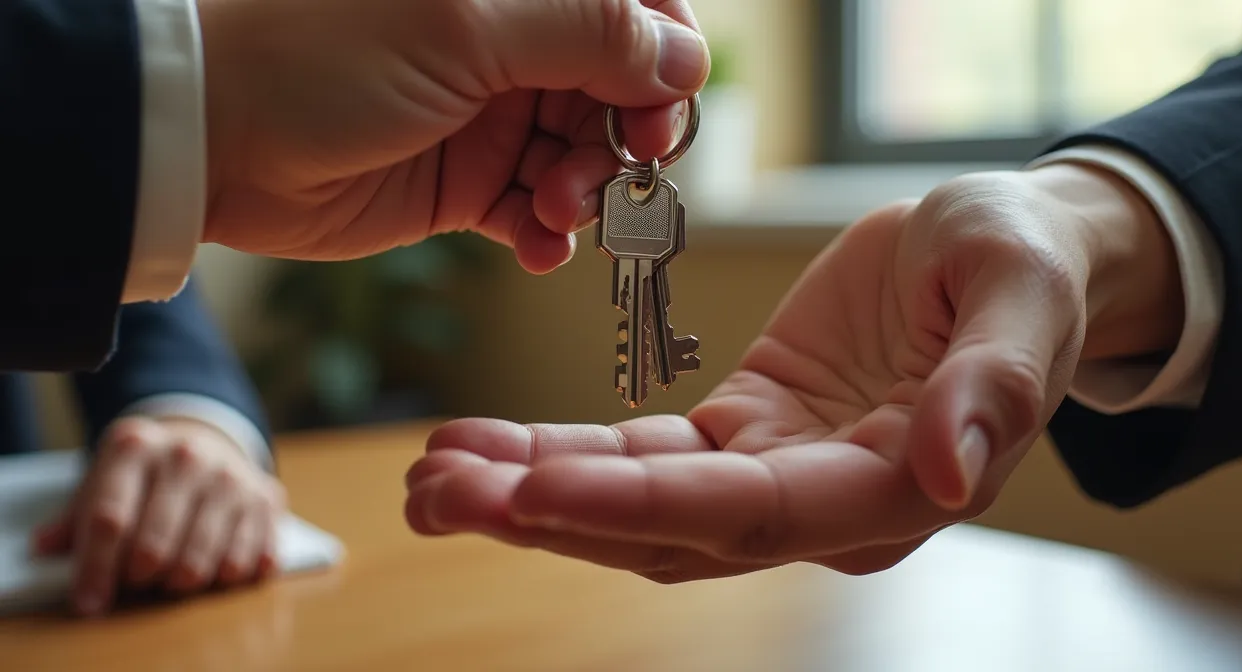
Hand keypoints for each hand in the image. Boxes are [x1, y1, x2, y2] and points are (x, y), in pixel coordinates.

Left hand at [33, 416, 285, 614]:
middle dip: (139, 577)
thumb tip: (46, 548)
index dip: (95, 568)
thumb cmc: (144, 474)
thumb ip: (77, 517)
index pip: (109, 519)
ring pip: (200, 559)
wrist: (204, 439)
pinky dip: (228, 575)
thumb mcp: (104, 480)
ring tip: (171, 577)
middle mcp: (187, 454)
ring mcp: (231, 475)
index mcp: (135, 445)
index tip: (89, 601)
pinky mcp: (266, 496)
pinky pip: (248, 559)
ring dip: (180, 582)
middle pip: (154, 545)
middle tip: (137, 581)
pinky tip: (215, 569)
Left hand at [200, 0, 707, 270]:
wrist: (213, 136)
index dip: (665, 51)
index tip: (663, 101)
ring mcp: (491, 111)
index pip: (635, 5)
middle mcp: (512, 39)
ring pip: (588, 153)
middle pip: (622, 86)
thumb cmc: (320, 51)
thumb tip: (684, 59)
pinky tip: (536, 244)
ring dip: (590, 189)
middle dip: (630, 134)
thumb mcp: (468, 24)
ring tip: (553, 211)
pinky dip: (549, 231)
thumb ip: (589, 33)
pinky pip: (538, 209)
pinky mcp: (466, 179)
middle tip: (621, 168)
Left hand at [402, 165, 1184, 581]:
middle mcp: (825, 506)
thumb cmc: (1018, 264)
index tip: (532, 486)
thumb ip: (995, 384)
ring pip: (638, 508)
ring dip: (533, 493)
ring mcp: (776, 475)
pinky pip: (639, 454)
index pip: (750, 515)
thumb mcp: (1019, 291)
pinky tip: (487, 442)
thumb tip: (953, 470)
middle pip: (670, 532)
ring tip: (433, 475)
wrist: (997, 253)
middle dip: (550, 515)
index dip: (639, 506)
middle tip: (438, 492)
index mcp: (893, 487)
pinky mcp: (742, 436)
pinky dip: (561, 451)